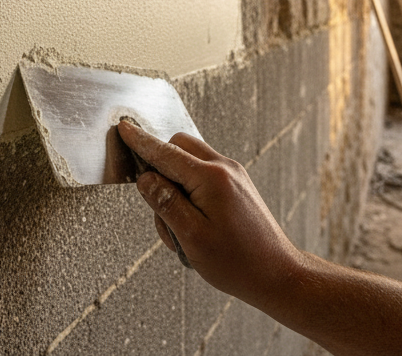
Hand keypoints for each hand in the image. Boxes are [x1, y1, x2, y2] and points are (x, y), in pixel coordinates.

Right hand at [116, 119, 304, 306]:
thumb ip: (165, 203)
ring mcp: (234, 175)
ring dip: (176, 188)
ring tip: (182, 232)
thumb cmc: (238, 262)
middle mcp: (225, 169)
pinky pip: (204, 176)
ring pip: (190, 163)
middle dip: (160, 170)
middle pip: (179, 148)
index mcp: (211, 178)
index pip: (165, 152)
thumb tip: (146, 179)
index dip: (141, 142)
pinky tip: (194, 226)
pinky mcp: (237, 186)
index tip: (124, 128)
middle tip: (159, 208)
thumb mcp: (191, 236)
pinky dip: (190, 194)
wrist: (277, 273)